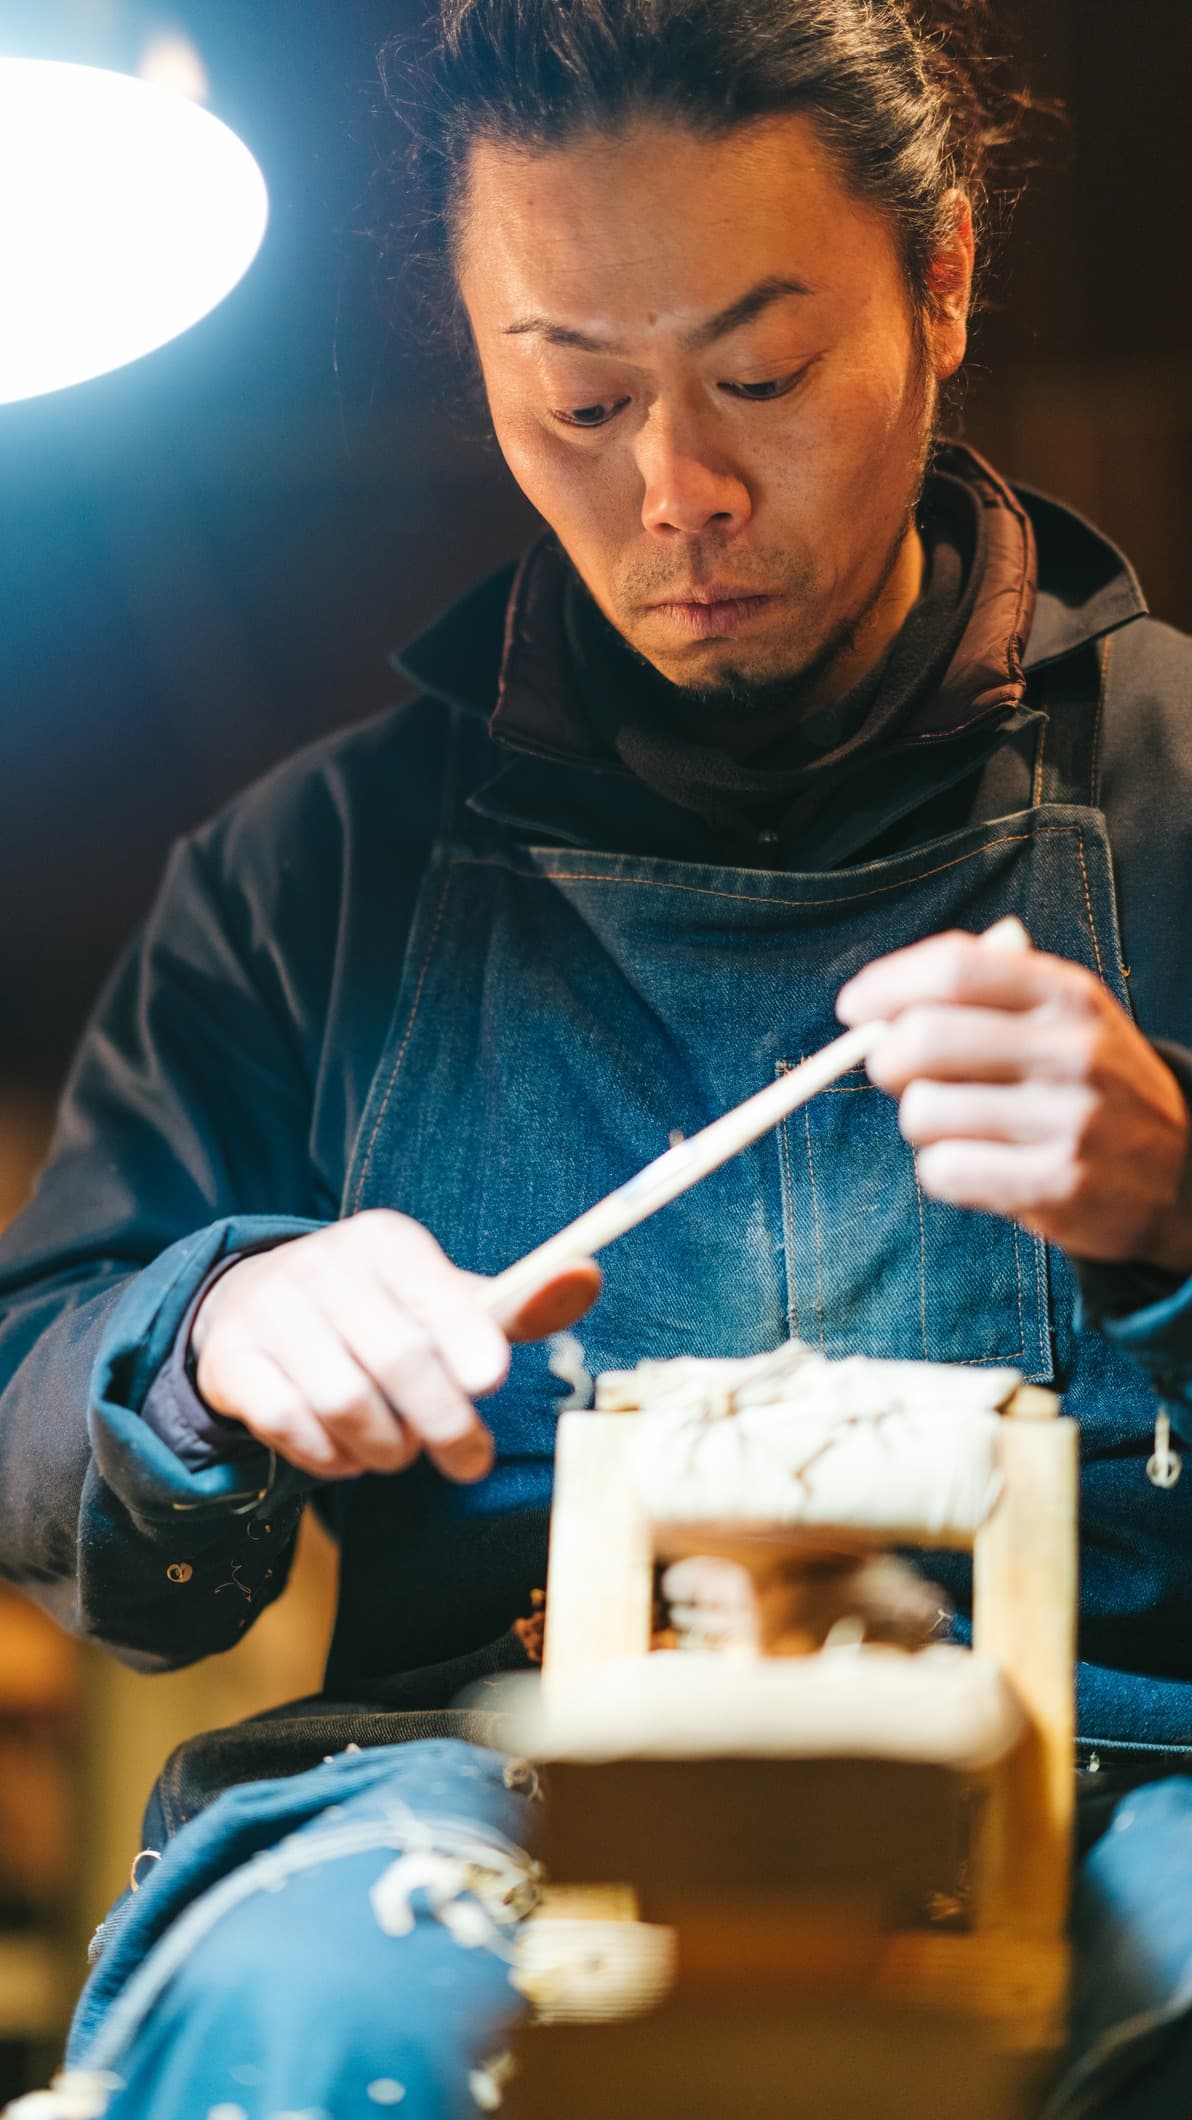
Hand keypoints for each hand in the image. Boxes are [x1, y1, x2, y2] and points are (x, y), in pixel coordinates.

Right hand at [189, 1209, 600, 1482]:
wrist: (255, 1304)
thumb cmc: (376, 1310)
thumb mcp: (441, 1298)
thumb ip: (514, 1304)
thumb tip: (588, 1280)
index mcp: (384, 1241)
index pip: (433, 1290)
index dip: (466, 1337)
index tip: (491, 1382)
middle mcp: (321, 1265)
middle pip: (397, 1358)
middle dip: (443, 1422)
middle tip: (469, 1461)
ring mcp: (269, 1311)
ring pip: (344, 1400)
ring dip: (386, 1446)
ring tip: (401, 1452)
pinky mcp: (230, 1360)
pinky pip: (289, 1424)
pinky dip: (330, 1456)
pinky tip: (348, 1455)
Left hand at [836, 931, 1191, 1272]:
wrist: (1178, 1174)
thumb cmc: (1089, 1085)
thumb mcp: (1064, 1017)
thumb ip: (984, 990)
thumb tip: (879, 996)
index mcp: (1069, 994)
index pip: (955, 969)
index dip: (888, 985)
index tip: (854, 1007)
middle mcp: (1074, 1049)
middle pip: (923, 1038)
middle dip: (887, 1059)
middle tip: (899, 1075)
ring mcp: (1070, 1119)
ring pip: (923, 1113)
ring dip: (922, 1124)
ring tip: (963, 1127)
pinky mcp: (1059, 1184)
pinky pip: (944, 1171)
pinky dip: (943, 1171)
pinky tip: (981, 1166)